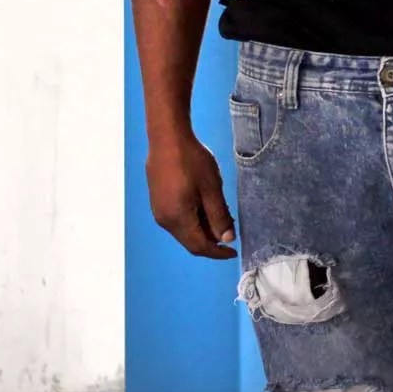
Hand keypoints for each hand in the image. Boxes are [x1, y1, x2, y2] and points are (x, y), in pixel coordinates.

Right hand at [147, 132, 236, 258]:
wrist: (167, 138)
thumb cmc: (191, 160)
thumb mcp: (211, 188)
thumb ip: (219, 216)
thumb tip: (226, 239)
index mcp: (177, 219)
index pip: (199, 246)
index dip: (217, 252)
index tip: (234, 251)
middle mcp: (164, 220)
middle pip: (190, 241)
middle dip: (212, 241)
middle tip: (232, 230)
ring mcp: (159, 210)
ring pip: (184, 230)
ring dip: (203, 229)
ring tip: (223, 216)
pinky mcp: (158, 201)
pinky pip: (178, 219)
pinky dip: (194, 219)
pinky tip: (206, 207)